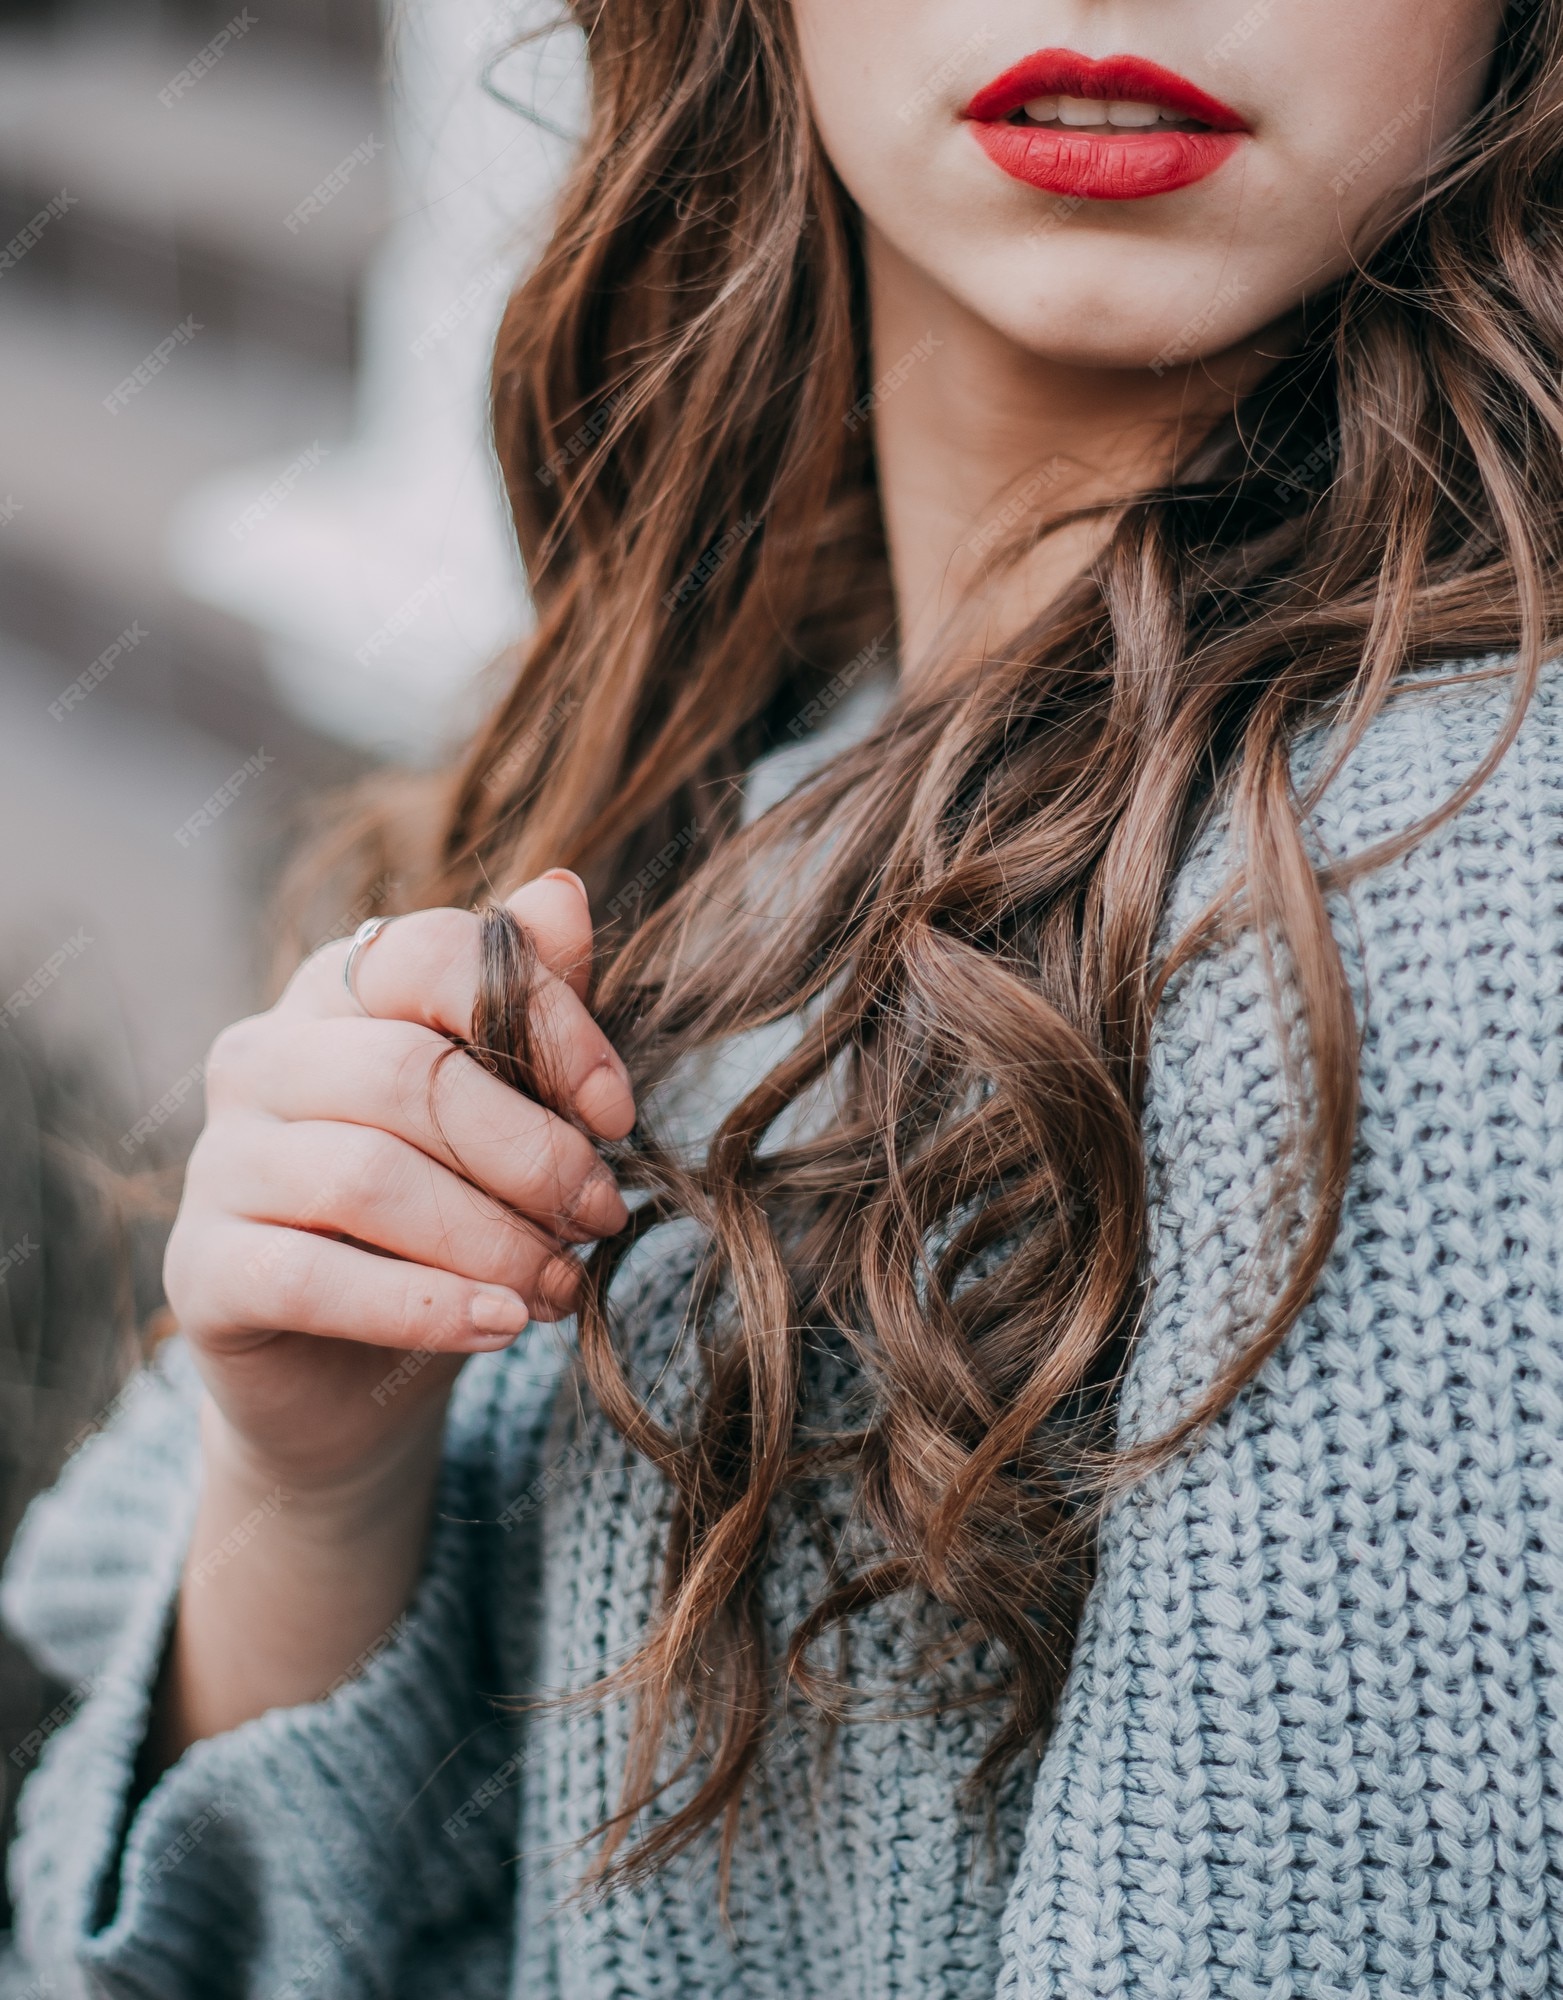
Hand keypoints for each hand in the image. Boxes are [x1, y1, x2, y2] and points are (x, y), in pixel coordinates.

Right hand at [163, 870, 633, 1499]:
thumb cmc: (444, 1214)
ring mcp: (220, 1160)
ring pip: (367, 1179)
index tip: (619, 1115)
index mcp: (338, 989)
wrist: (350, 1372)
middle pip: (410, 1074)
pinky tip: (500, 1324)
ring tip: (561, 1287)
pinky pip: (313, 1277)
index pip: (437, 957)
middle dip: (532, 1155)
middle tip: (599, 1218)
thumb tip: (562, 892)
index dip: (546, 1027)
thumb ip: (531, 1003)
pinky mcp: (202, 1268)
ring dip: (492, 1241)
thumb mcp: (508, 1107)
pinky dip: (425, 1306)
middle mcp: (262, 1055)